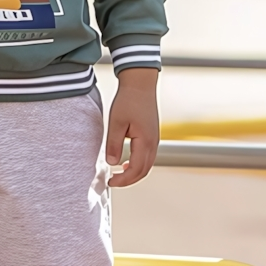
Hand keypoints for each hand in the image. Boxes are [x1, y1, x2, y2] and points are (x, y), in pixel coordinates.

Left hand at [105, 68, 158, 187]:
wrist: (140, 83)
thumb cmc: (128, 100)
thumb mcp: (116, 122)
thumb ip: (114, 144)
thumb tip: (112, 163)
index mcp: (145, 141)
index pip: (136, 169)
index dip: (123, 180)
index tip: (110, 182)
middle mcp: (153, 142)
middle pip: (144, 171)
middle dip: (129, 180)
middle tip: (113, 182)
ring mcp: (155, 139)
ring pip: (147, 164)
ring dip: (134, 173)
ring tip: (118, 175)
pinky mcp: (152, 135)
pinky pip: (147, 156)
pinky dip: (138, 164)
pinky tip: (126, 162)